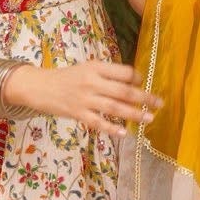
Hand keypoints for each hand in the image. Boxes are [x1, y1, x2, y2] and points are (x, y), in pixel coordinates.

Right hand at [5, 59, 163, 137]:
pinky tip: (124, 133)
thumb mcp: (87, 68)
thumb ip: (107, 74)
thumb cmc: (67, 77)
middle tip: (159, 103)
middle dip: (144, 98)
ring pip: (115, 108)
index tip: (144, 83)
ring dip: (134, 114)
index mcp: (96, 67)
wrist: (39, 87)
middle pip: (124, 91)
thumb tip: (134, 83)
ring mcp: (85, 99)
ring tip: (150, 118)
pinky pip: (98, 123)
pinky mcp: (78, 114)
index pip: (124, 72)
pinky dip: (111, 128)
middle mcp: (92, 82)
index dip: (138, 78)